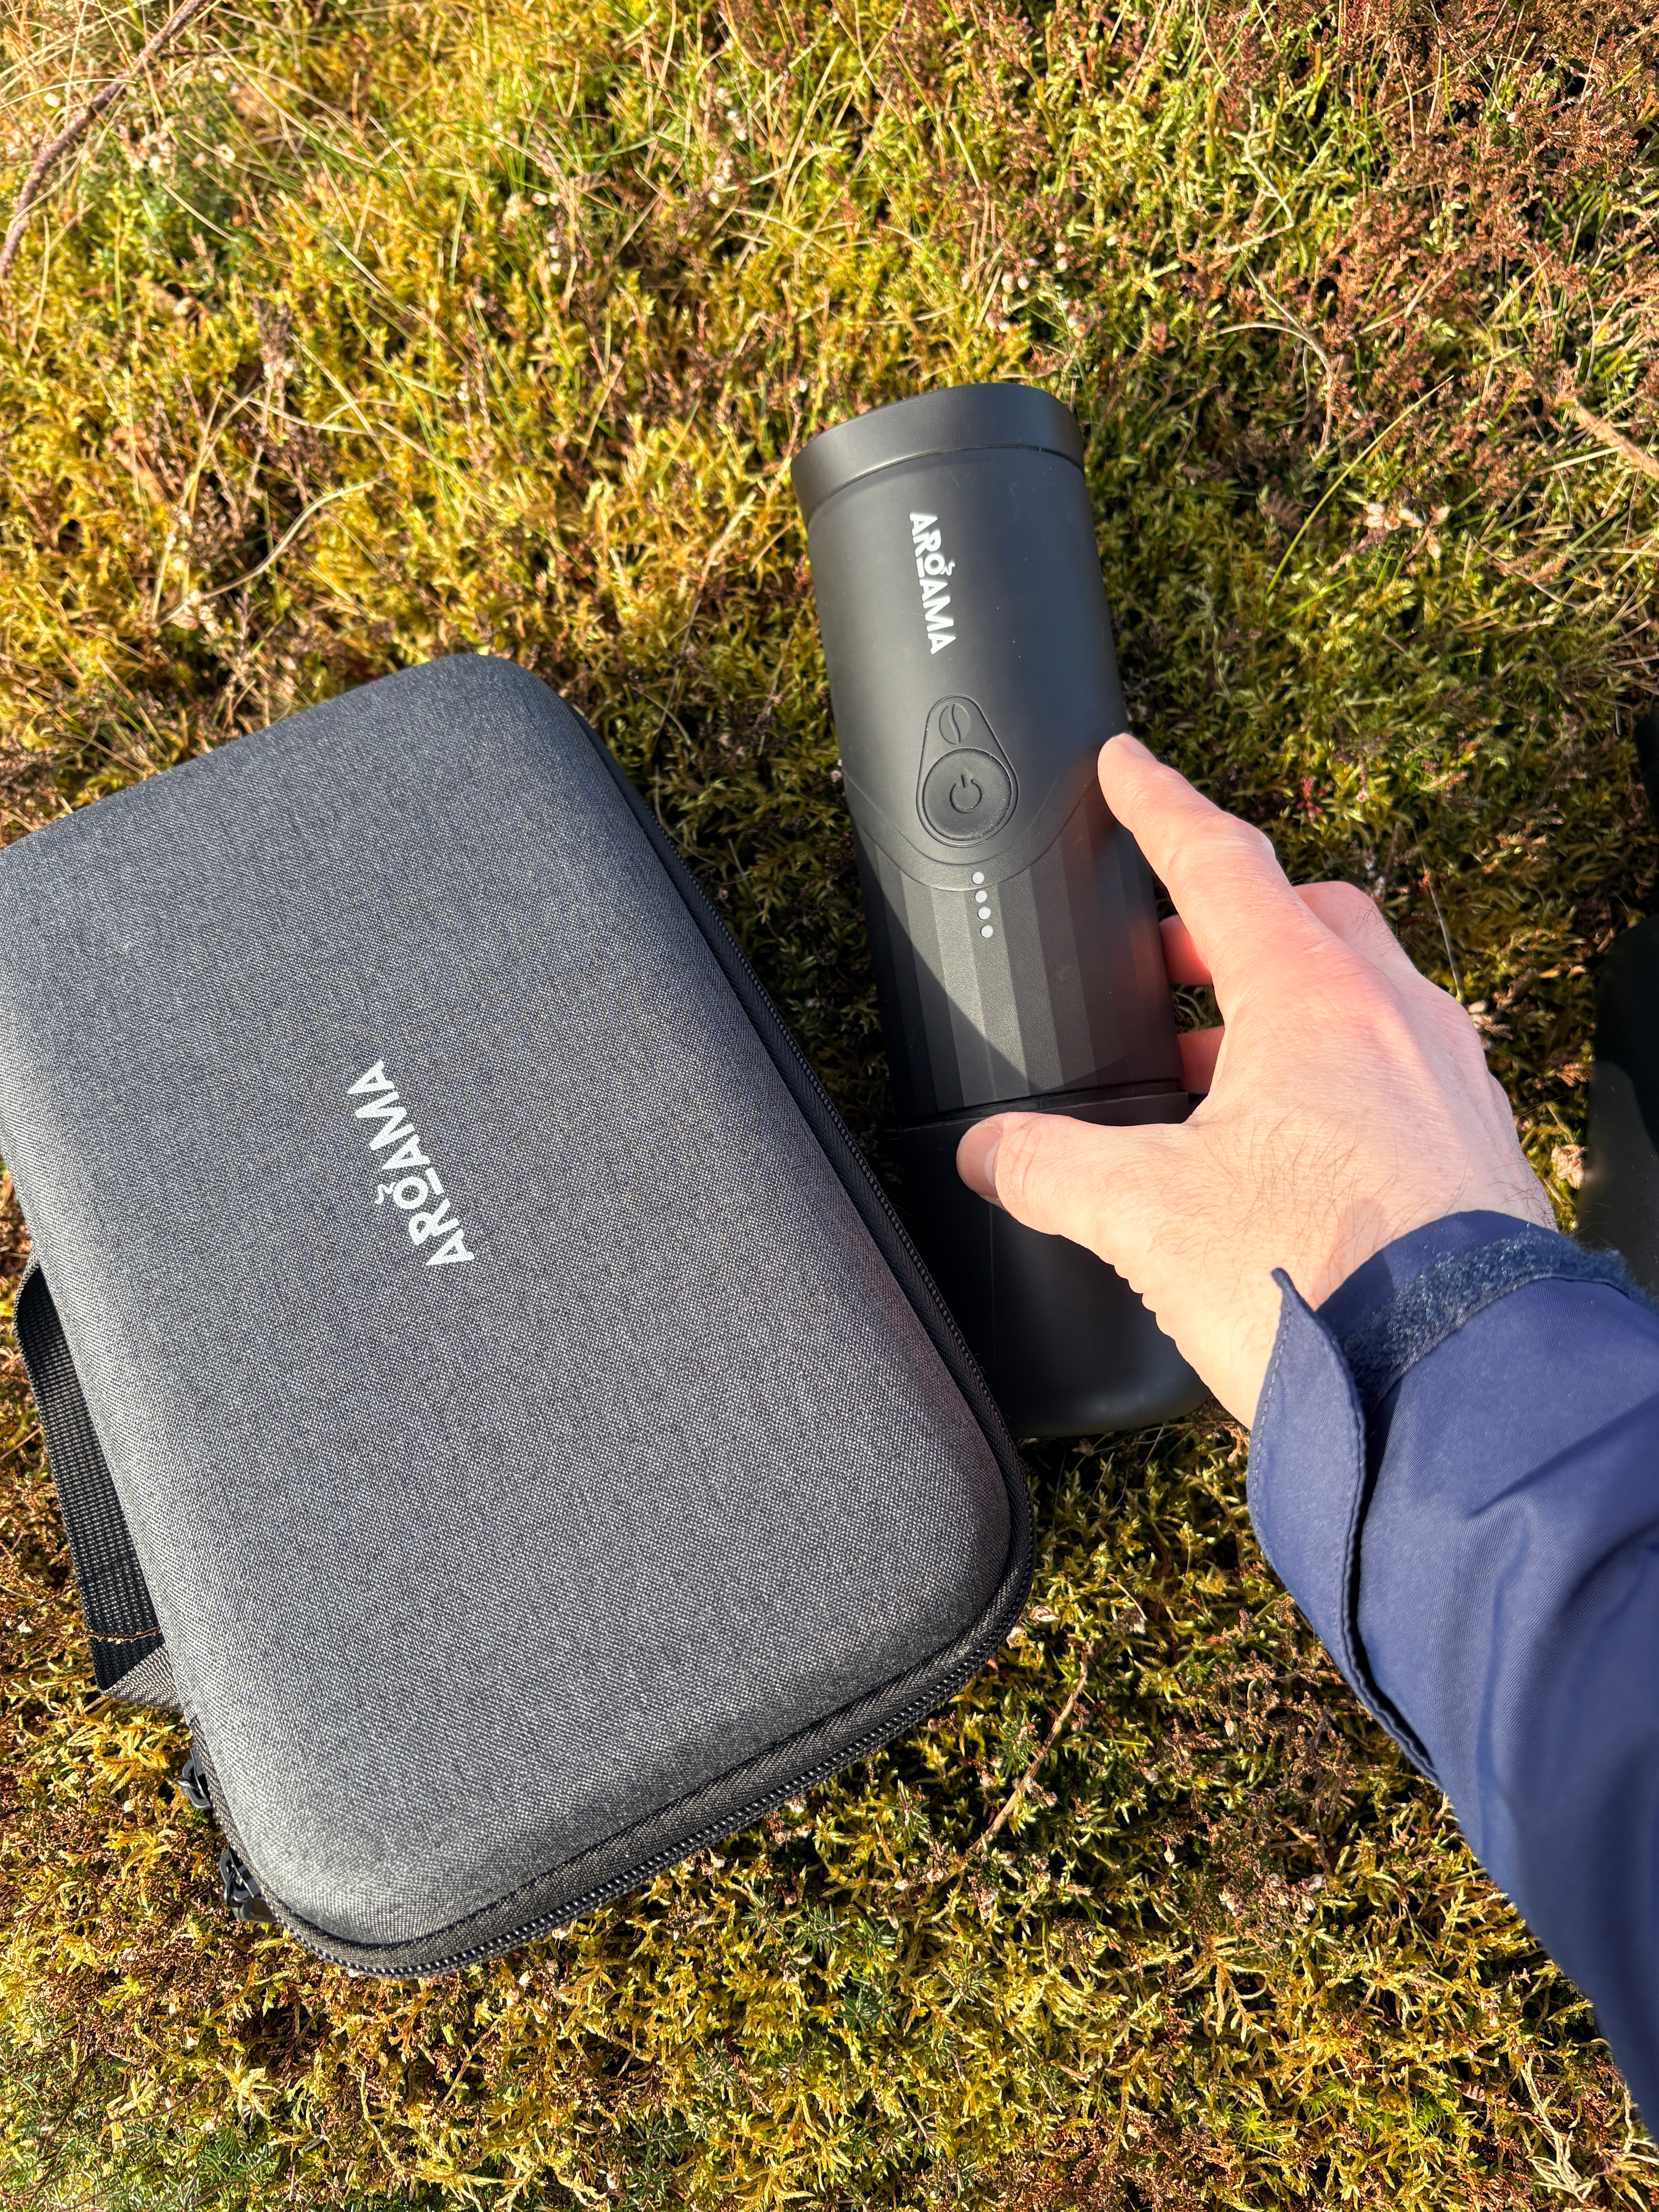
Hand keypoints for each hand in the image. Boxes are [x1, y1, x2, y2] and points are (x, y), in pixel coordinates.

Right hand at [956, 733, 1554, 1424]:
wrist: (1457, 1386)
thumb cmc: (1320, 1279)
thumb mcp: (1145, 1214)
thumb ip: (1051, 1169)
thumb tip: (992, 1154)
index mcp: (1312, 999)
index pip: (1219, 862)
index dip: (1159, 806)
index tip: (1129, 766)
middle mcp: (1396, 1022)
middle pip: (1309, 919)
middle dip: (1228, 925)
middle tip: (1165, 958)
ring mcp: (1449, 1085)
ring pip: (1362, 1000)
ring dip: (1282, 1013)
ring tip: (1211, 1077)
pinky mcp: (1476, 1153)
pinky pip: (1398, 1077)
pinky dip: (1336, 1083)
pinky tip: (1291, 1154)